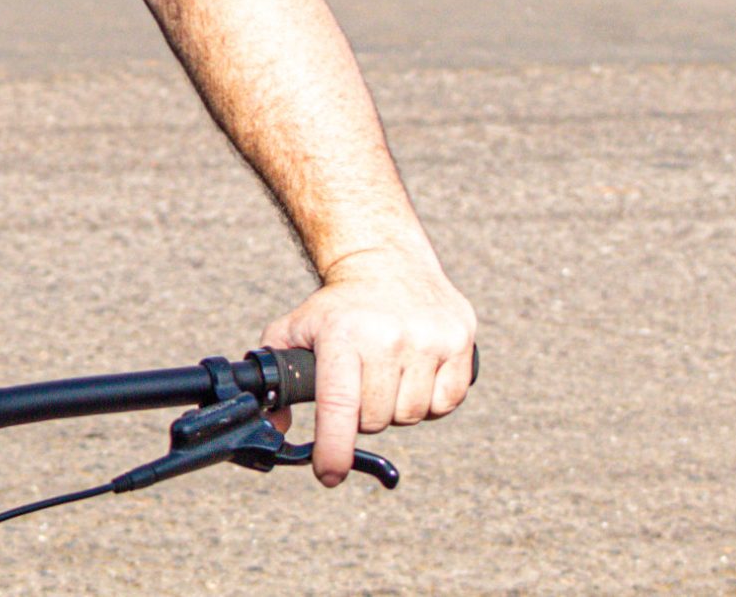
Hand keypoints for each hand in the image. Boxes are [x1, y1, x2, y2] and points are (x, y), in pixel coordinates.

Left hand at [260, 246, 475, 484]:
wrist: (384, 260)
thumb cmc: (336, 307)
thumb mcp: (294, 329)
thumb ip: (277, 377)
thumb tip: (275, 427)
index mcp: (342, 334)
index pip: (339, 406)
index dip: (334, 449)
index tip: (328, 475)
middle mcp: (387, 336)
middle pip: (376, 419)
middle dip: (363, 416)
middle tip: (358, 388)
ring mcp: (428, 338)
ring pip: (412, 415)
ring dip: (396, 408)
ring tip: (385, 376)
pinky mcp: (460, 341)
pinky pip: (446, 403)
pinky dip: (430, 401)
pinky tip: (415, 374)